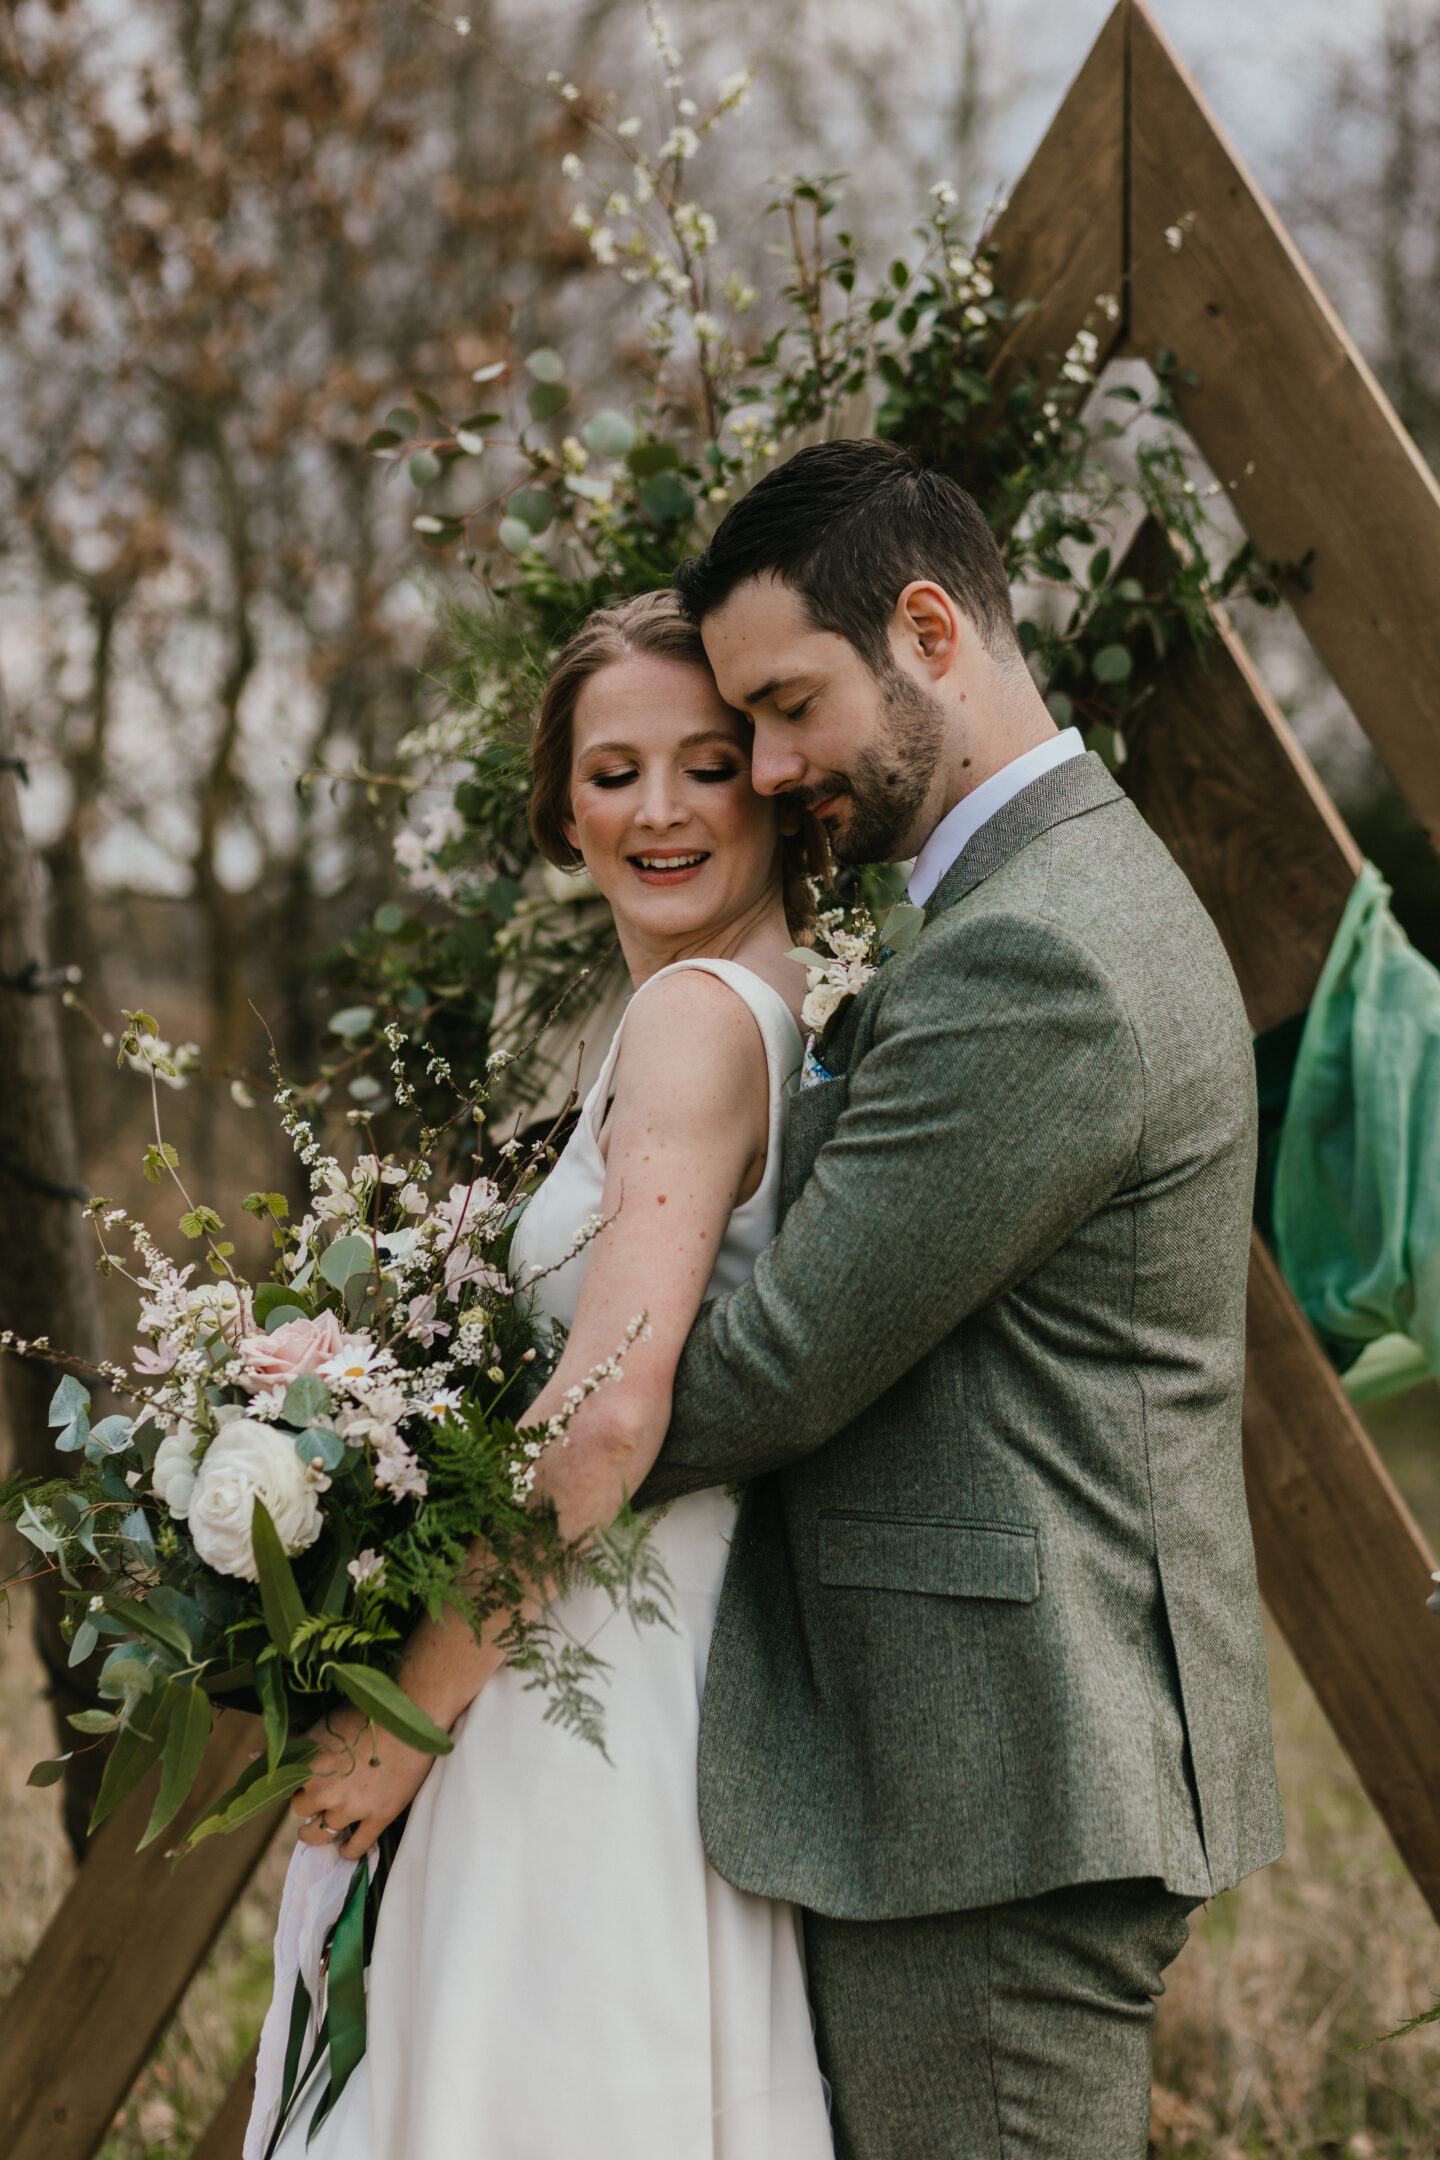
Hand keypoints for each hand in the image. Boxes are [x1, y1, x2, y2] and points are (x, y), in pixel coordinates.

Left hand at [290, 1701, 438, 1859]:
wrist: (411, 1717)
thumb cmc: (368, 1712)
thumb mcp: (326, 1723)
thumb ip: (295, 1743)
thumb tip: (256, 1753)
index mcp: (308, 1766)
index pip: (286, 1788)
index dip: (293, 1787)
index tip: (299, 1787)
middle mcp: (325, 1791)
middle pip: (303, 1809)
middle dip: (309, 1803)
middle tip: (318, 1799)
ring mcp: (352, 1807)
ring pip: (324, 1832)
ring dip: (317, 1833)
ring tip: (314, 1832)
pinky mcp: (378, 1817)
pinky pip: (357, 1845)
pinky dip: (348, 1850)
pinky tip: (344, 1849)